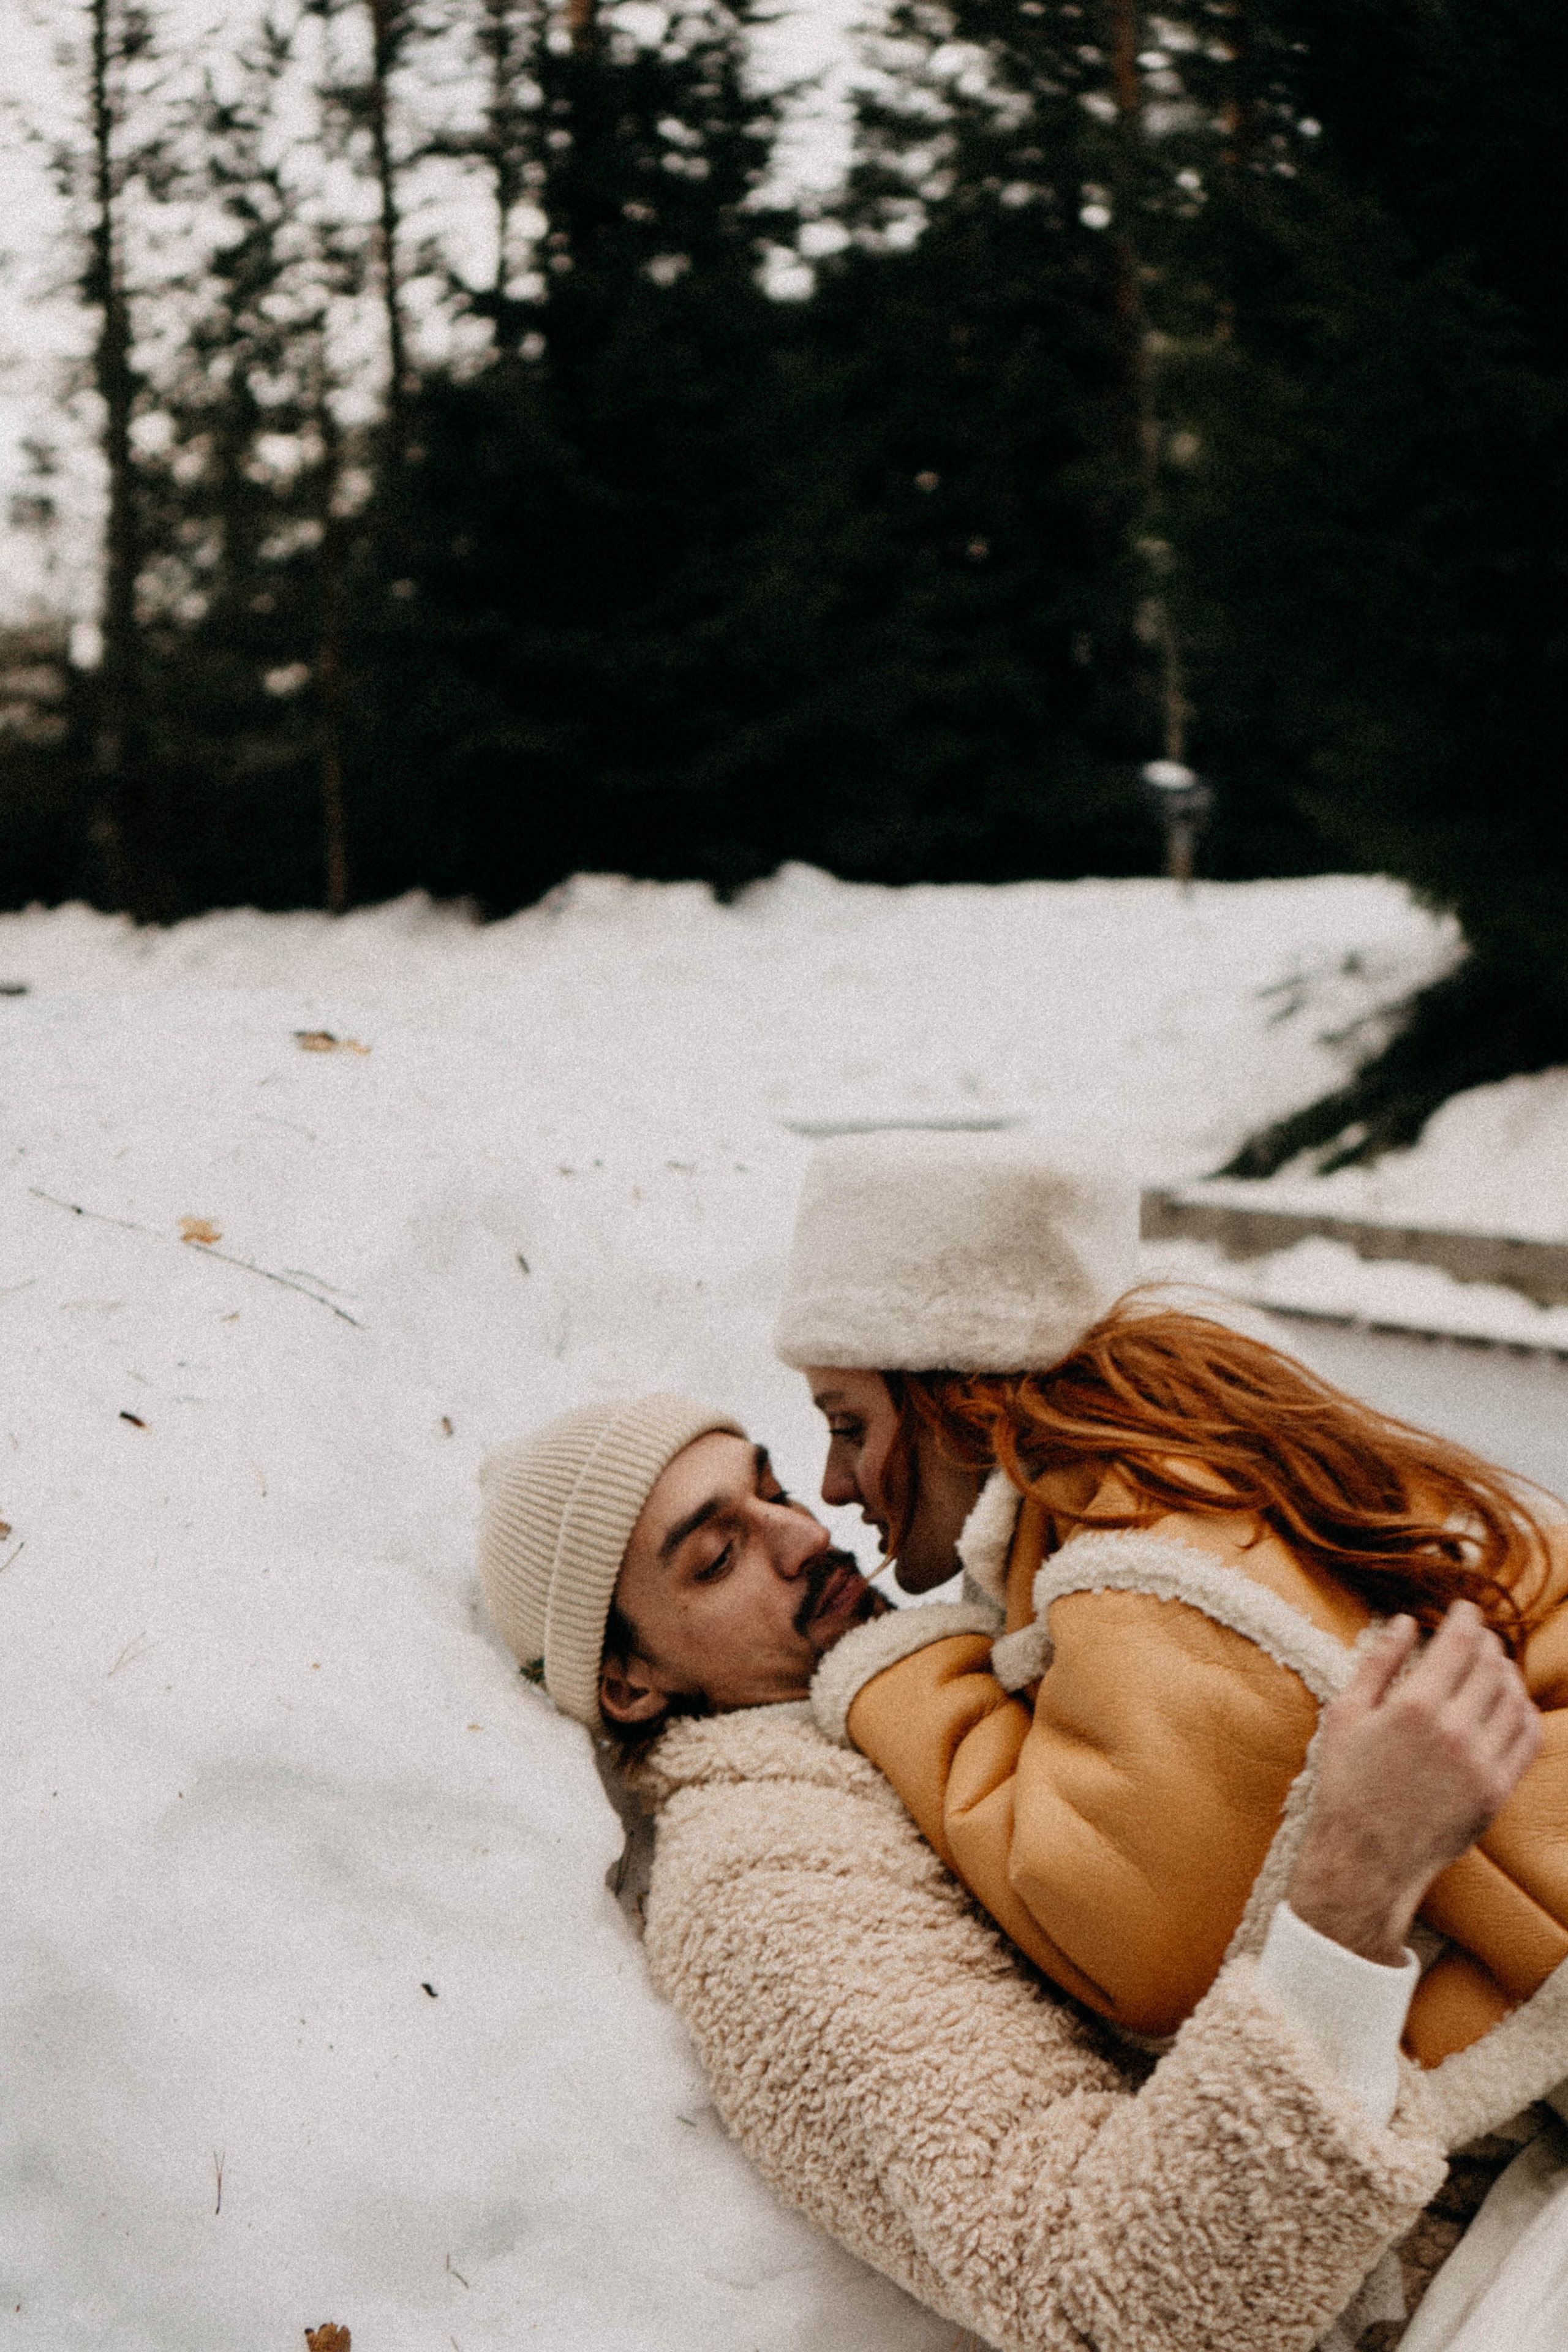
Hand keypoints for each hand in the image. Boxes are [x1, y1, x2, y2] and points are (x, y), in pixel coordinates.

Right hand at [1287, 1602, 1539, 1965]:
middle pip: (1491, 1664)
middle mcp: (1455, 1731)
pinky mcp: (1497, 1791)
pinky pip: (1527, 1738)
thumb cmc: (1347, 1783)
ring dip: (1506, 1672)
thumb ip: (1377, 1662)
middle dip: (1486, 1641)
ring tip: (1491, 1666)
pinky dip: (1523, 1710)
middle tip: (1475, 1635)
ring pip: (1513, 1697)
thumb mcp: (1345, 1714)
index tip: (1464, 1609)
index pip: (1459, 1642)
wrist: (1366, 1856)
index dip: (1466, 1617)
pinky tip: (1508, 1703)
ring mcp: (1482, 1764)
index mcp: (1415, 1706)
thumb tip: (1405, 1621)